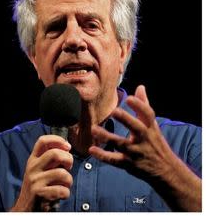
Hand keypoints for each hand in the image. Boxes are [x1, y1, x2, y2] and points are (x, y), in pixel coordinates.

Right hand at [11, 135, 72, 211]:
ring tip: (65, 185)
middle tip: (68, 167)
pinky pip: (62, 190)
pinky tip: (61, 195)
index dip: (58, 140)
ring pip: (62, 173)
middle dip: (68, 159)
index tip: (67, 146)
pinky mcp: (39, 193)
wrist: (25, 208)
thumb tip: (66, 148)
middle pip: (55, 153)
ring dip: (69, 181)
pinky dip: (66, 193)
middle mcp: (32, 167)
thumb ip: (49, 159)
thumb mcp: (38, 170)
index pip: (43, 141)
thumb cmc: (37, 187)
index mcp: (33, 159)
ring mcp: (35, 180)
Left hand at [89, 85, 200, 210]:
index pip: (148, 115)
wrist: (166, 171)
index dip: (140, 106)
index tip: (129, 98)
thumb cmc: (155, 143)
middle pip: (137, 128)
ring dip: (107, 136)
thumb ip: (144, 106)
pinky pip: (114, 160)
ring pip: (121, 144)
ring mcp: (136, 153)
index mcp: (150, 128)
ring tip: (93, 129)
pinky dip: (103, 155)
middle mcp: (144, 139)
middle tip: (114, 111)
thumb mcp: (152, 126)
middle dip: (127, 120)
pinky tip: (91, 149)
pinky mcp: (128, 164)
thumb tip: (140, 87)